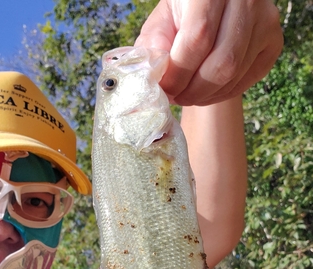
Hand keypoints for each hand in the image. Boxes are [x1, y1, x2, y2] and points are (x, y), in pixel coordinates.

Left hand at [135, 0, 282, 105]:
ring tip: (189, 95)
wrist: (217, 4)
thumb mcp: (162, 20)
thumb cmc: (185, 12)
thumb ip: (154, 45)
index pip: (198, 39)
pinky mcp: (274, 41)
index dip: (179, 73)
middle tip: (177, 98)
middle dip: (194, 91)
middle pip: (222, 63)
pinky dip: (224, 93)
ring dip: (207, 95)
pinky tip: (208, 92)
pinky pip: (248, 80)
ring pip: (235, 75)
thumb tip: (155, 76)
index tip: (165, 90)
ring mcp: (265, 20)